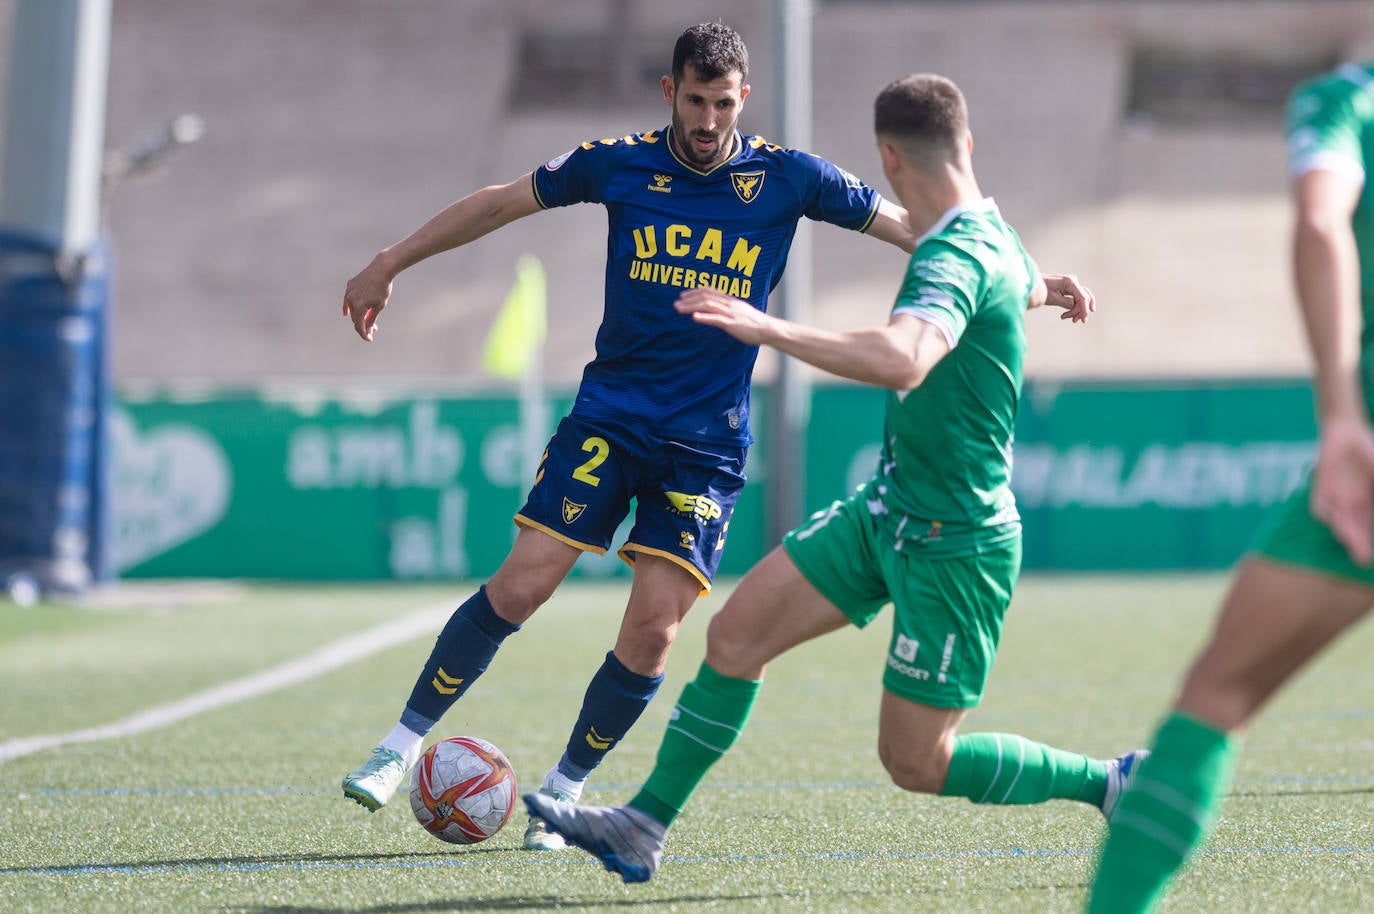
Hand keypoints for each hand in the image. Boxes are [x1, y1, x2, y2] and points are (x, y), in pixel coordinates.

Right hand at [341, 257, 393, 341]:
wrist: (381, 269)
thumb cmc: (383, 288)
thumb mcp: (380, 305)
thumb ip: (372, 318)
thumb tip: (367, 329)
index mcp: (359, 307)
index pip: (359, 325)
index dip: (364, 334)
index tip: (370, 339)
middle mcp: (351, 300)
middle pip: (355, 318)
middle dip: (363, 325)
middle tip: (373, 329)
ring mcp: (349, 292)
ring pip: (351, 309)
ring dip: (358, 316)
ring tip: (366, 321)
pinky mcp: (349, 285)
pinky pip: (348, 299)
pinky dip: (349, 306)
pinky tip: (347, 313)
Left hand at [675, 287, 772, 343]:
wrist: (768, 329)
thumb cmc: (755, 323)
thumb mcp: (740, 311)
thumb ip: (728, 309)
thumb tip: (717, 310)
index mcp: (730, 300)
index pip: (710, 291)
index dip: (695, 292)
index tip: (683, 295)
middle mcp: (729, 304)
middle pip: (705, 297)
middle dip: (689, 299)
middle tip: (676, 303)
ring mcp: (730, 313)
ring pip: (707, 305)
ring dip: (691, 306)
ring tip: (679, 309)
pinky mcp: (732, 324)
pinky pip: (716, 319)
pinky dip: (704, 317)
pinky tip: (694, 318)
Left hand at [1042, 273, 1094, 322]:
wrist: (1032, 283)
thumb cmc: (1040, 289)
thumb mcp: (1052, 298)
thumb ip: (1066, 303)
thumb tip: (1077, 307)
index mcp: (1070, 282)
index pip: (1082, 297)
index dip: (1084, 309)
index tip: (1083, 320)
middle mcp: (1073, 282)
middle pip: (1084, 298)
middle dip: (1081, 310)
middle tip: (1074, 321)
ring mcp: (1072, 285)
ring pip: (1081, 299)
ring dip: (1078, 310)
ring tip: (1070, 319)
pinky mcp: (1069, 289)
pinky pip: (1076, 299)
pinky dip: (1073, 308)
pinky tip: (1066, 315)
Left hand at [1310, 417, 1373, 564]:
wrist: (1345, 432)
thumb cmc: (1368, 450)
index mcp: (1368, 503)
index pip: (1370, 527)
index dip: (1368, 542)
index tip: (1369, 557)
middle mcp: (1352, 505)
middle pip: (1354, 530)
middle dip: (1357, 544)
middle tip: (1362, 560)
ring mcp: (1335, 498)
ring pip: (1338, 521)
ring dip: (1342, 531)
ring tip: (1347, 540)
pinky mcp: (1320, 489)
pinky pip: (1320, 506)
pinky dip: (1324, 511)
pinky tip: (1329, 518)